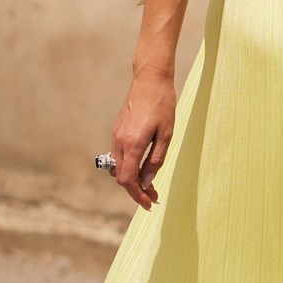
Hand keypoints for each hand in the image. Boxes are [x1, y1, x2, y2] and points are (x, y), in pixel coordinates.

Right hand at [109, 68, 174, 209]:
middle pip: (121, 178)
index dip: (138, 195)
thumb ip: (155, 160)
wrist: (150, 79)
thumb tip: (147, 182)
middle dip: (136, 191)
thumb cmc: (162, 104)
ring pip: (117, 168)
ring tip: (149, 183)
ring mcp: (116, 136)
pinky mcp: (116, 130)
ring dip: (131, 179)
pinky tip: (142, 166)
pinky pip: (118, 156)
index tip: (150, 203)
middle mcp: (119, 142)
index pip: (127, 180)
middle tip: (154, 197)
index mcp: (132, 144)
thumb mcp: (166, 134)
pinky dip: (128, 166)